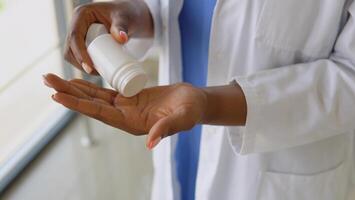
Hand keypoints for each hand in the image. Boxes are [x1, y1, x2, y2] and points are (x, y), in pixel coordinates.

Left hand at [43, 74, 207, 148]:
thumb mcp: (181, 119)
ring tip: (54, 78)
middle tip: (47, 80)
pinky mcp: (129, 96)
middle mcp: (124, 116)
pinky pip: (105, 90)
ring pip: (95, 96)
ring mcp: (125, 106)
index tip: (58, 96)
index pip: (100, 113)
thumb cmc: (190, 112)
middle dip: (68, 93)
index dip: (79, 104)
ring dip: (74, 88)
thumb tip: (150, 143)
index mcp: (132, 123)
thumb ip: (166, 130)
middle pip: (91, 104)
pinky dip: (90, 85)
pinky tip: (78, 79)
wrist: (193, 102)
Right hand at [64, 0, 153, 73]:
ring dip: (79, 65)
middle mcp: (77, 23)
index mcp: (82, 14)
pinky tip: (92, 71)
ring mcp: (78, 32)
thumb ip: (122, 26)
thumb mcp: (125, 19)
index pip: (75, 36)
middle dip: (79, 63)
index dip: (80, 54)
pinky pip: (76, 55)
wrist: (130, 16)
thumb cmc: (127, 14)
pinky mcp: (82, 40)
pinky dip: (81, 64)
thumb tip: (122, 39)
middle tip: (97, 73)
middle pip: (70, 47)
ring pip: (70, 53)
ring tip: (97, 73)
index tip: (90, 68)